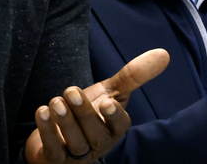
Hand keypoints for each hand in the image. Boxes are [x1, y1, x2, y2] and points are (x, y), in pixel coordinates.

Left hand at [25, 49, 169, 162]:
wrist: (59, 136)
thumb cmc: (89, 114)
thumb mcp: (111, 93)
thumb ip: (133, 76)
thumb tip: (164, 53)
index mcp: (113, 129)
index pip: (120, 126)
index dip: (114, 116)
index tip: (107, 102)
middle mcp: (98, 144)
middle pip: (94, 132)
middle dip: (83, 113)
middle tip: (71, 91)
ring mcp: (77, 154)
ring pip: (74, 141)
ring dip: (64, 121)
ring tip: (55, 102)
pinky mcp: (56, 159)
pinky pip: (53, 149)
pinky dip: (47, 131)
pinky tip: (42, 113)